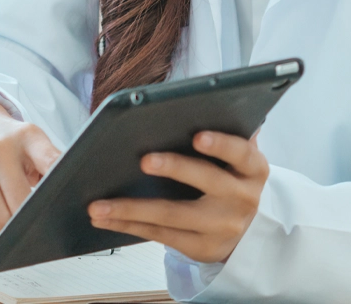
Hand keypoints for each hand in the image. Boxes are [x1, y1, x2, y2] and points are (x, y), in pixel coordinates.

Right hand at [0, 96, 61, 243]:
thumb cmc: (1, 138)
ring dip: (7, 232)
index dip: (60, 188)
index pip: (52, 162)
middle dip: (30, 222)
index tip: (64, 209)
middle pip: (21, 202)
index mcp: (26, 136)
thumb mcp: (30, 139)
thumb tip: (71, 198)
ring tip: (14, 234)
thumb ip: (50, 164)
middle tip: (36, 230)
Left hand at [87, 131, 267, 263]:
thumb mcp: (235, 157)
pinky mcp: (202, 248)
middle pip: (206, 181)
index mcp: (253, 169)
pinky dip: (128, 225)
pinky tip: (104, 218)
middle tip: (144, 160)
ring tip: (97, 204)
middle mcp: (242, 199)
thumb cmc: (228, 178)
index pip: (241, 153)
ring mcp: (223, 227)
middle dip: (174, 168)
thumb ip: (226, 132)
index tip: (197, 136)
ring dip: (131, 208)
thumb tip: (207, 103)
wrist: (243, 229)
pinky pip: (160, 235)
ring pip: (173, 215)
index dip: (221, 145)